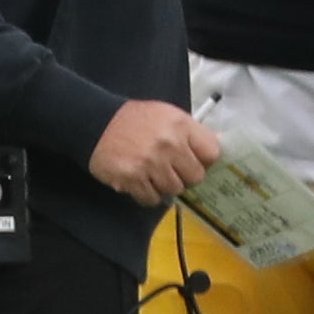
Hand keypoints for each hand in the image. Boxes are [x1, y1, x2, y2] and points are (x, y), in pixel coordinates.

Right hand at [88, 100, 219, 207]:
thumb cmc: (134, 119)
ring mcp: (151, 163)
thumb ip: (190, 131)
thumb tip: (217, 144)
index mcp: (180, 125)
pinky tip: (140, 182)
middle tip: (171, 168)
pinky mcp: (133, 179)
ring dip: (165, 186)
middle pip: (195, 176)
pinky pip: (152, 199)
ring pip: (174, 190)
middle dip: (185, 175)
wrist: (95, 123)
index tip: (195, 160)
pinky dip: (148, 194)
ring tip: (153, 174)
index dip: (204, 159)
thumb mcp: (166, 114)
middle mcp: (169, 144)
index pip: (212, 152)